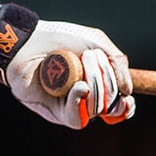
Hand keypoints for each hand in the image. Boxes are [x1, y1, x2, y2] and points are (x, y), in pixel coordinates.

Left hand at [7, 20, 134, 128]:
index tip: (127, 99)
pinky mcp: (55, 111)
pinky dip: (80, 101)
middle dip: (107, 80)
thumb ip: (118, 64)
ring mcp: (71, 105)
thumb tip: (127, 92)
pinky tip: (79, 86)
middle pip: (113, 106)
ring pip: (97, 111)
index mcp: (99, 83)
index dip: (127, 106)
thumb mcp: (96, 43)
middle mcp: (87, 97)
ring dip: (94, 85)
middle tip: (89, 57)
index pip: (120, 106)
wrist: (28, 41)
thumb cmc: (59, 38)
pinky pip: (76, 117)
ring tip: (78, 62)